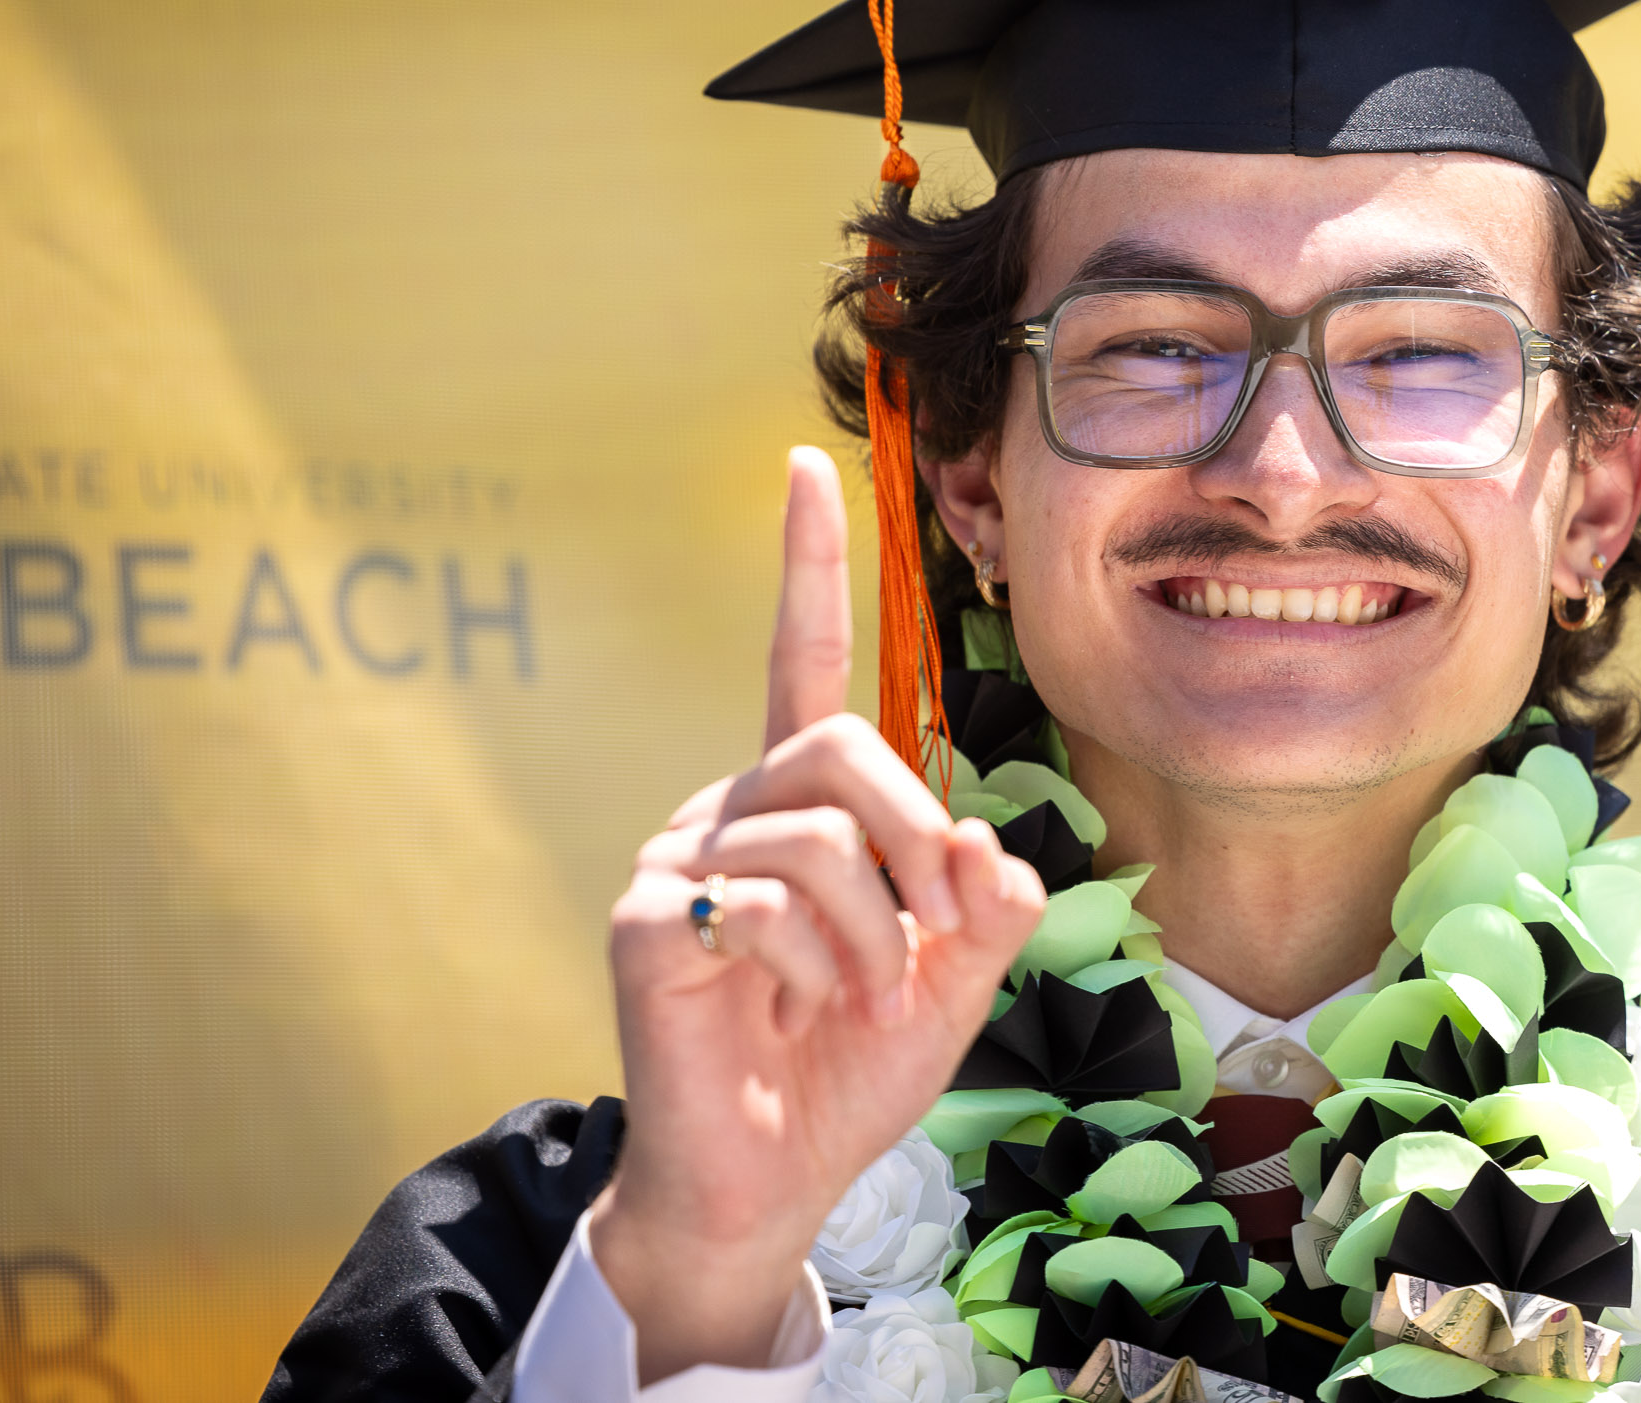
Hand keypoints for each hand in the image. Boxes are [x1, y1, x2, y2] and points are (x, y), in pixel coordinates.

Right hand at [588, 446, 1045, 1380]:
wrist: (773, 1179)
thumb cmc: (851, 1066)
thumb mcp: (953, 980)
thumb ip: (987, 905)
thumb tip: (988, 844)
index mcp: (803, 805)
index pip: (802, 663)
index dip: (808, 565)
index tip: (806, 462)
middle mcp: (733, 808)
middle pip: (845, 747)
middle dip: (919, 837)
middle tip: (938, 930)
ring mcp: (682, 859)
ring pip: (819, 834)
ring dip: (878, 930)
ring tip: (865, 993)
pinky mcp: (652, 922)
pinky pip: (766, 903)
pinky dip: (818, 966)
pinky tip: (801, 1008)